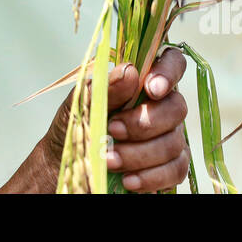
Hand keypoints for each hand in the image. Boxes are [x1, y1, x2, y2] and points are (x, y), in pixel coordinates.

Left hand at [5, 46, 189, 192]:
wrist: (65, 161)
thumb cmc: (76, 123)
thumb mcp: (82, 102)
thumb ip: (107, 87)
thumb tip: (131, 71)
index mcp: (143, 81)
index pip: (172, 61)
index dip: (169, 71)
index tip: (150, 88)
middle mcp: (162, 106)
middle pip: (176, 107)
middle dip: (144, 123)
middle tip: (113, 131)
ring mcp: (170, 136)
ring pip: (173, 143)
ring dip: (140, 154)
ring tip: (110, 160)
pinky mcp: (171, 166)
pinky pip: (175, 171)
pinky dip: (151, 177)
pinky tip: (129, 180)